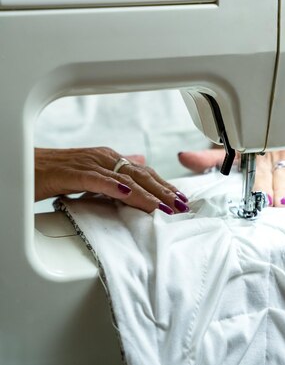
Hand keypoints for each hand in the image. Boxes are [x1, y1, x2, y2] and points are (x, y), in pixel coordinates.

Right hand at [35, 147, 188, 213]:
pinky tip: (129, 195)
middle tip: (182, 207)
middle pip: (140, 175)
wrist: (23, 166)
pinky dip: (115, 187)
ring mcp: (88, 164)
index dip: (163, 186)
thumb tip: (138, 162)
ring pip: (124, 178)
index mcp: (107, 158)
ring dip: (147, 193)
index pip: (143, 172)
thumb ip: (114, 169)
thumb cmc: (53, 171)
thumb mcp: (89, 171)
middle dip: (164, 191)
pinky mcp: (72, 173)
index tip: (181, 199)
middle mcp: (102, 157)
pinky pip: (98, 180)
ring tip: (165, 207)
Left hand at [178, 144, 284, 206]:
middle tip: (281, 203)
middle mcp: (281, 152)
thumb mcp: (237, 152)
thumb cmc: (260, 147)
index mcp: (259, 152)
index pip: (258, 169)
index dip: (260, 183)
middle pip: (283, 174)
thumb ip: (212, 159)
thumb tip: (183, 158)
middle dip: (282, 189)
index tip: (260, 196)